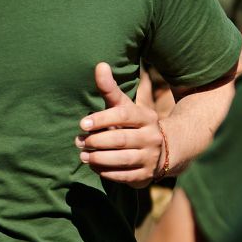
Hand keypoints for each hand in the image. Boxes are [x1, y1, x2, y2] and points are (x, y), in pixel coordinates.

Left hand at [77, 62, 164, 187]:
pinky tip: (95, 166)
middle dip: (96, 141)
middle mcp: (152, 136)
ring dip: (99, 158)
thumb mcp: (123, 106)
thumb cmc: (132, 124)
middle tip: (78, 142)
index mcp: (146, 116)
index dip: (102, 119)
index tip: (82, 124)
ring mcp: (151, 157)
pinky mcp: (146, 174)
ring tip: (83, 156)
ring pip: (123, 159)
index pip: (123, 115)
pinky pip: (125, 176)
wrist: (163, 149)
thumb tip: (100, 65)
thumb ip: (110, 89)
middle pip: (121, 139)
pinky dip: (107, 172)